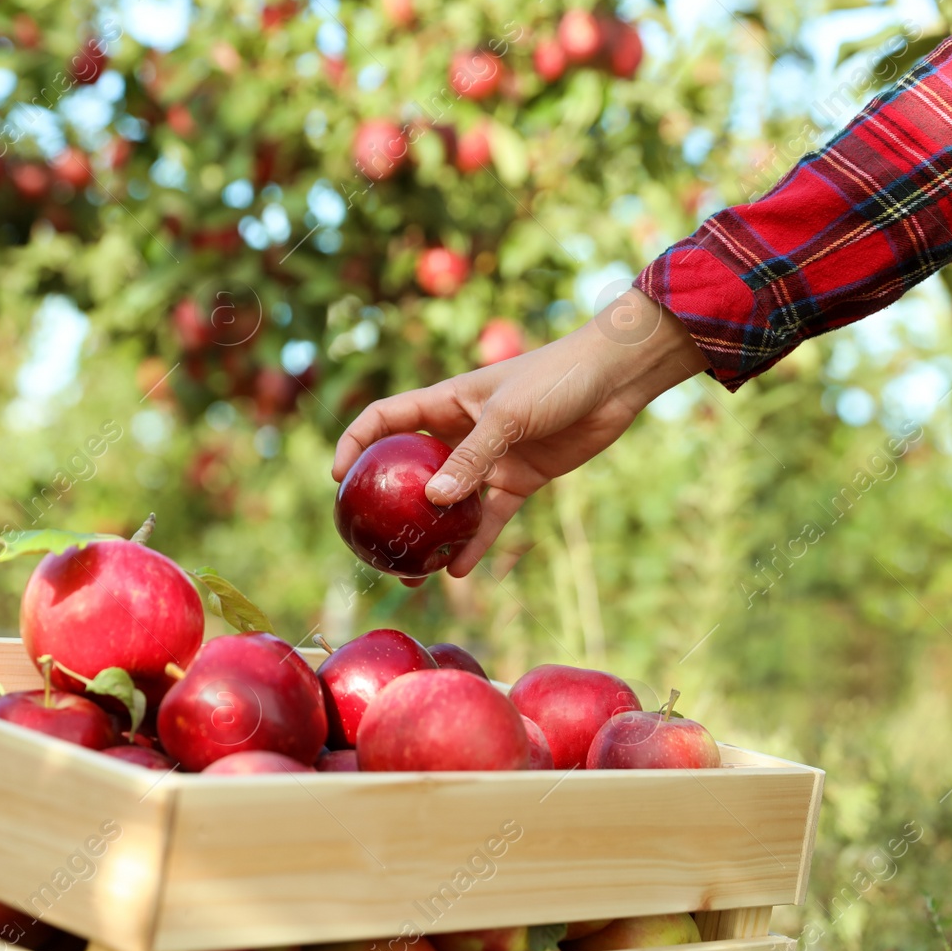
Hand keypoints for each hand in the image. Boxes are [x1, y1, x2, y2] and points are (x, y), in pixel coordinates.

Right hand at [331, 289, 708, 576]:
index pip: (385, 420)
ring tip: (413, 572)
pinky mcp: (519, 480)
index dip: (356, 444)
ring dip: (431, 534)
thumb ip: (472, 457)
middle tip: (372, 540)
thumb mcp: (508, 415)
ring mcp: (489, 458)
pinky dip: (474, 542)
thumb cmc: (556, 379)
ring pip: (449, 503)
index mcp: (446, 401)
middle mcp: (460, 431)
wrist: (614, 381)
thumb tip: (434, 501)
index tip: (338, 479)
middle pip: (412, 471)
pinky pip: (488, 517)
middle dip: (391, 505)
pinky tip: (458, 569)